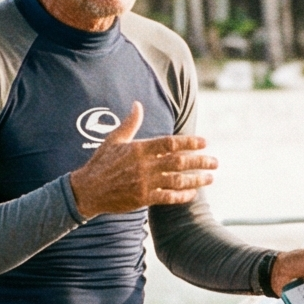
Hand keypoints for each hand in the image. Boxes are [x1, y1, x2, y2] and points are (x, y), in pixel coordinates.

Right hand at [67, 101, 215, 214]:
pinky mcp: (143, 199)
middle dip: (200, 161)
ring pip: (177, 180)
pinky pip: (168, 197)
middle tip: (215, 162)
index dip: (190, 142)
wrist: (88, 190)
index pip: (170, 143)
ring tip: (210, 178)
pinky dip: (182, 195)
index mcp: (139, 149)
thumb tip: (137, 104)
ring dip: (196, 179)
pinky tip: (192, 193)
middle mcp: (144, 165)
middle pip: (179, 162)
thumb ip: (130, 123)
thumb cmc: (101, 163)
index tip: (204, 142)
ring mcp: (144, 183)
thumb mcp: (114, 139)